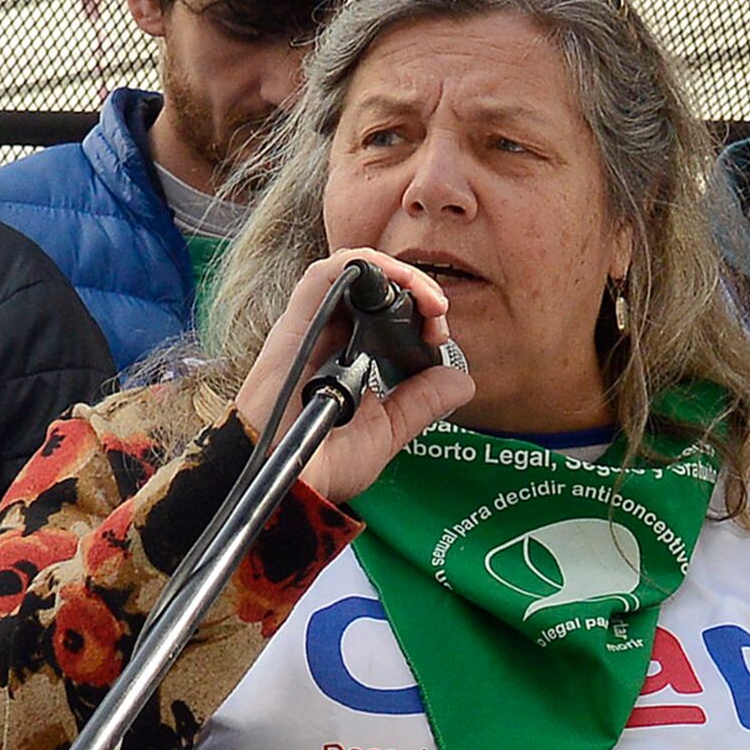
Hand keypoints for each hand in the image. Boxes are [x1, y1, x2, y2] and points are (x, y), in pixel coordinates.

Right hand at [232, 248, 475, 504]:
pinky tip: (391, 279)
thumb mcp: (388, 430)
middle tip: (438, 313)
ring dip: (394, 272)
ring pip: (350, 271)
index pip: (384, 310)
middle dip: (415, 288)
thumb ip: (422, 403)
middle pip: (371, 286)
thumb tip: (462, 381)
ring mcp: (310, 326)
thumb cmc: (322, 462)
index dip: (419, 311)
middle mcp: (327, 334)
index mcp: (346, 355)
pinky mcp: (295, 324)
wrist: (288, 484)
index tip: (439, 336)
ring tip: (424, 298)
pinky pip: (322, 275)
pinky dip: (359, 265)